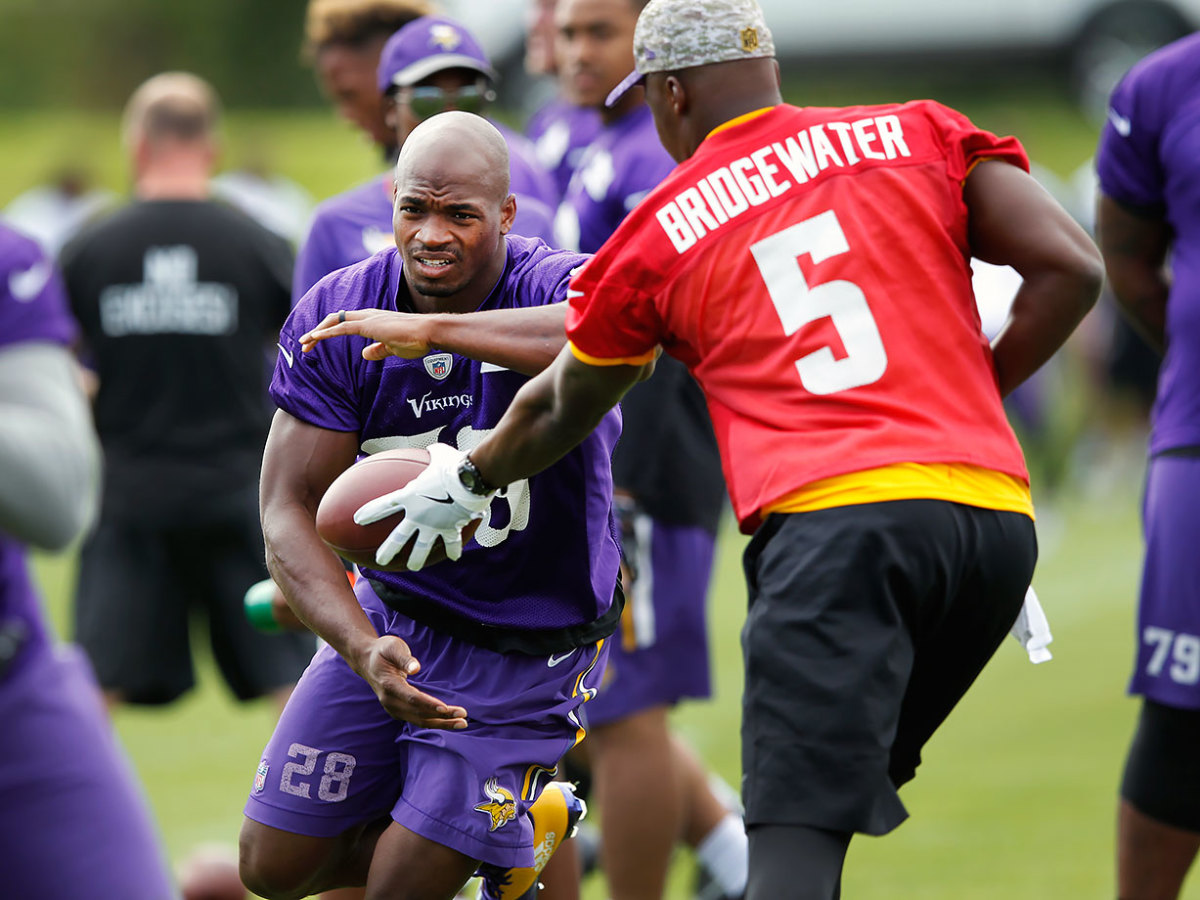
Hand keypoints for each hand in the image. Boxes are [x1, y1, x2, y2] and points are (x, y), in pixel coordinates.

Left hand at [300, 309, 435, 360]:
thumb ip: (378, 349)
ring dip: (317, 332)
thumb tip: (365, 354)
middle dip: (318, 331)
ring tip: (304, 343)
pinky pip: (341, 328)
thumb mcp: (393, 348)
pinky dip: (325, 333)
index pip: (345, 322)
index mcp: (373, 320)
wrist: (429, 332)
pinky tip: (314, 339)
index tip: (317, 342)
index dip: (329, 331)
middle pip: (335, 319)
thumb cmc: (416, 340)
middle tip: (305, 344)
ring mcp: (367, 319)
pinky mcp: (368, 325)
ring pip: (334, 321)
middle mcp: (367, 315)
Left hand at [354, 443, 494, 569]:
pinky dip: (453, 550)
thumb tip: (433, 449)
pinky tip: (454, 558)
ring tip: (413, 567)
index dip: (370, 512)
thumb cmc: (453, 464)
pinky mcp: (451, 529)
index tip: (357, 520)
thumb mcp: (440, 453)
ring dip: (416, 560)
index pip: (383, 505)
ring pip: (421, 548)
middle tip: (379, 560)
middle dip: (387, 550)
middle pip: (398, 537)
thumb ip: (433, 453)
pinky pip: (451, 544)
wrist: (471, 480)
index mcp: (410, 496)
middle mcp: (418, 514)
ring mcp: (434, 525)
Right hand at [360, 635, 467, 727]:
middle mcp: (390, 701)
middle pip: (419, 713)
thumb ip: (404, 658)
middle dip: (442, 717)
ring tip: (462, 723)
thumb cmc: (383, 651)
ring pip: (419, 720)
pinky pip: (418, 719)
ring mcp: (393, 708)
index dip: (429, 704)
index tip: (446, 708)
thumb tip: (416, 668)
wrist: (367, 661)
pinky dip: (434, 721)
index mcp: (388, 685)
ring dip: (441, 723)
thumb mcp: (393, 647)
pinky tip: (449, 721)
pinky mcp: (398, 711)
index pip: (411, 698)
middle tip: (463, 716)